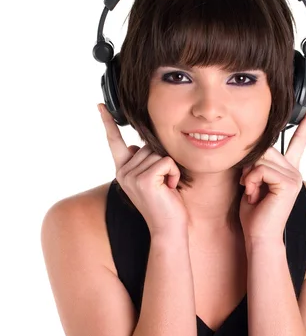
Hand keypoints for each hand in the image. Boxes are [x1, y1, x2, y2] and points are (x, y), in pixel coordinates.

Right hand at [98, 103, 188, 234]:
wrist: (168, 229)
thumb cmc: (164, 204)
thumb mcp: (151, 179)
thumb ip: (141, 162)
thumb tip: (133, 145)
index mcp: (122, 171)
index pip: (114, 142)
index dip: (108, 123)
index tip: (100, 106)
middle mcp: (123, 172)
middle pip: (147, 146)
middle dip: (162, 162)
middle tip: (163, 184)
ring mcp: (132, 176)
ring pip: (158, 154)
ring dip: (169, 169)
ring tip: (166, 188)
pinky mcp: (144, 180)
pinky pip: (166, 161)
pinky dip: (174, 174)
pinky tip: (170, 188)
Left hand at [239, 101, 305, 242]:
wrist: (260, 237)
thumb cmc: (253, 215)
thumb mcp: (252, 182)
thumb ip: (256, 164)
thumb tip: (252, 148)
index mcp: (288, 170)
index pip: (300, 141)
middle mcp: (294, 171)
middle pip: (266, 148)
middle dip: (249, 165)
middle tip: (247, 186)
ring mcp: (294, 177)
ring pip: (261, 158)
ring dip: (248, 175)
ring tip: (250, 192)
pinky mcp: (289, 183)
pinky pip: (261, 169)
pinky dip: (251, 181)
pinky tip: (253, 194)